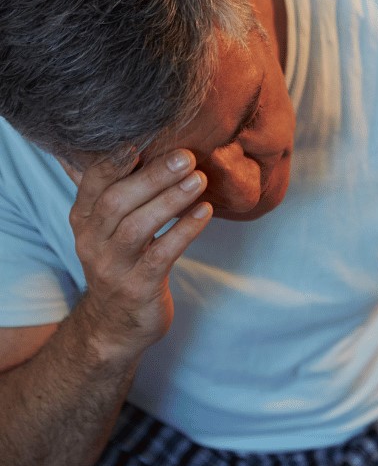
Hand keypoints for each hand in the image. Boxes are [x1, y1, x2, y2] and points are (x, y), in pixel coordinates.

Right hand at [64, 149, 211, 360]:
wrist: (116, 325)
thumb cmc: (121, 263)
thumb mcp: (108, 229)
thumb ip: (115, 190)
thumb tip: (125, 142)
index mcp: (84, 221)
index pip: (93, 184)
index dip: (114, 162)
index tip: (141, 140)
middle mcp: (92, 242)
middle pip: (117, 202)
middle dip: (153, 176)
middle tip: (186, 156)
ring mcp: (113, 267)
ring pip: (137, 227)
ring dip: (171, 200)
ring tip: (200, 180)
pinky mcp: (138, 287)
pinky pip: (162, 255)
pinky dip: (184, 231)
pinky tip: (205, 212)